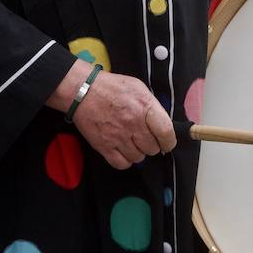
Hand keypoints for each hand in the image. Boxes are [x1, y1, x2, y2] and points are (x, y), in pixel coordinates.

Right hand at [48, 60, 175, 168]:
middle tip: (144, 137)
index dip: (169, 141)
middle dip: (151, 144)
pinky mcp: (104, 146)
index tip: (167, 143)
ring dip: (137, 152)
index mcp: (145, 107)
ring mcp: (118, 137)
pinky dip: (125, 160)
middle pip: (152, 148)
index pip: (166, 132)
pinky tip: (122, 150)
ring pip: (138, 158)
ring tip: (131, 141)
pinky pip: (122, 164)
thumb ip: (152, 106)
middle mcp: (133, 124)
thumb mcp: (138, 88)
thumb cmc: (112, 87)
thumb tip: (162, 124)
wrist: (83, 91)